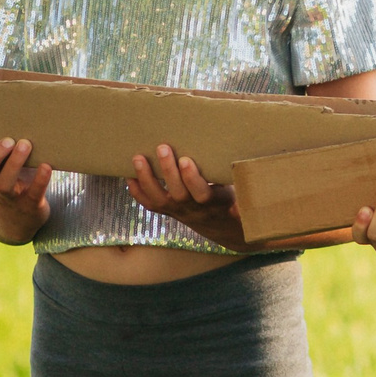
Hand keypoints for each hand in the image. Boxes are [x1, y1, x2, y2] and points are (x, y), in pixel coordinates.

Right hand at [0, 136, 50, 242]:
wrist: (24, 216)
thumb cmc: (15, 179)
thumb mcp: (5, 165)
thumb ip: (4, 147)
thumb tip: (16, 114)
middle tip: (8, 140)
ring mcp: (11, 196)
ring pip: (4, 184)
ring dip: (14, 163)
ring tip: (25, 144)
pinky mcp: (31, 204)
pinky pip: (33, 193)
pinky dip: (40, 180)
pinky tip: (46, 166)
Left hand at [126, 143, 245, 248]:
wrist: (224, 229)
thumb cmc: (235, 203)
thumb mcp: (245, 198)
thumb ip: (246, 194)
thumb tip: (243, 187)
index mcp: (215, 203)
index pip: (201, 193)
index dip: (192, 179)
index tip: (186, 160)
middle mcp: (194, 209)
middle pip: (177, 193)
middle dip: (168, 171)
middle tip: (162, 147)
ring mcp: (178, 212)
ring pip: (159, 199)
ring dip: (146, 178)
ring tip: (138, 157)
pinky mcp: (168, 211)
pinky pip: (149, 205)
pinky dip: (137, 191)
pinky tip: (129, 175)